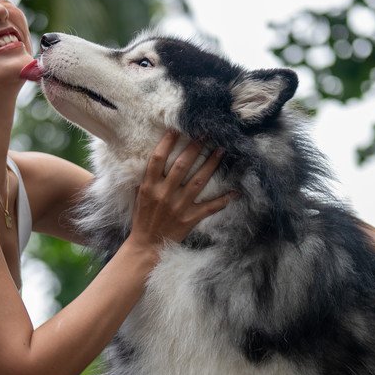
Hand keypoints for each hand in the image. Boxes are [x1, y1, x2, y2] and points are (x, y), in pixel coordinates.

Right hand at [128, 131, 232, 250]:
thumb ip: (147, 178)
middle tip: (206, 133)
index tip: (177, 129)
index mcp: (150, 187)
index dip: (167, 143)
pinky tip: (235, 191)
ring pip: (198, 181)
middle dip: (195, 148)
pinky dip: (223, 200)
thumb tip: (155, 159)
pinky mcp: (190, 219)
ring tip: (222, 150)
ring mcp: (179, 206)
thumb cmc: (143, 218)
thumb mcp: (139, 195)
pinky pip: (210, 207)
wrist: (146, 245)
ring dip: (212, 164)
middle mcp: (165, 194)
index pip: (158, 159)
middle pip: (182, 165)